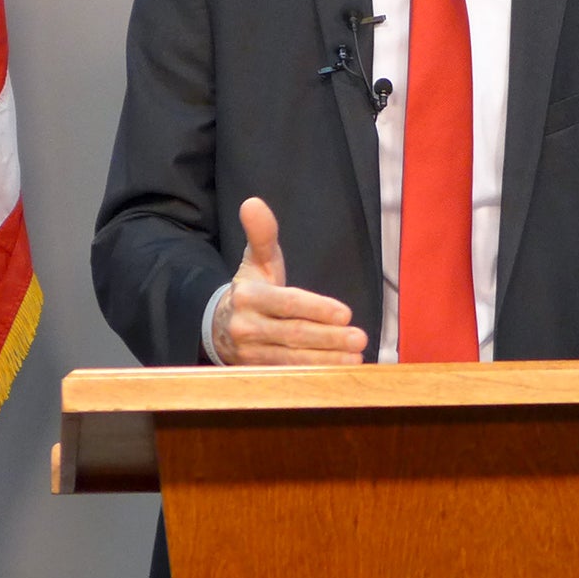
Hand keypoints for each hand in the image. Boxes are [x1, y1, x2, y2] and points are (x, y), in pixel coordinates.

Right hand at [211, 198, 367, 364]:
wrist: (218, 327)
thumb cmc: (251, 290)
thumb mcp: (255, 260)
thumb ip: (262, 234)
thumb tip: (253, 203)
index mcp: (247, 297)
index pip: (287, 303)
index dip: (317, 309)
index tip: (345, 313)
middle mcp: (245, 327)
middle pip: (294, 334)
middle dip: (330, 338)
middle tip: (359, 338)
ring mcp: (249, 354)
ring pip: (293, 358)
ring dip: (327, 359)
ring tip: (355, 357)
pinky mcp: (256, 373)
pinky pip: (288, 375)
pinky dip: (314, 374)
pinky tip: (337, 371)